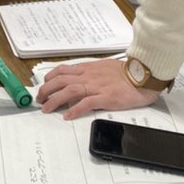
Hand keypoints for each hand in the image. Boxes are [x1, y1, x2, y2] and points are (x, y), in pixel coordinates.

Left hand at [36, 59, 159, 119]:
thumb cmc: (127, 72)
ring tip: (46, 108)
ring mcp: (97, 86)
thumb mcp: (104, 67)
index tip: (43, 85)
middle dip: (47, 89)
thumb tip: (79, 78)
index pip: (63, 70)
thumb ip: (91, 72)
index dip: (50, 78)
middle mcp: (89, 76)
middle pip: (61, 80)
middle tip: (39, 98)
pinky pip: (87, 103)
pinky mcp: (107, 97)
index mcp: (88, 68)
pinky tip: (67, 116)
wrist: (144, 74)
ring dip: (55, 100)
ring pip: (69, 91)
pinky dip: (75, 109)